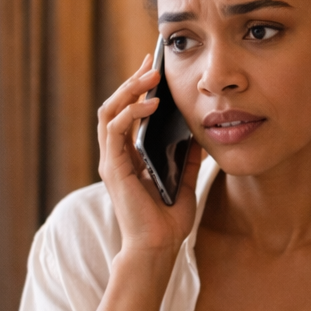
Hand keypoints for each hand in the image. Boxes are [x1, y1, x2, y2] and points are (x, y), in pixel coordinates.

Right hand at [96, 54, 206, 257]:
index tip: (155, 67)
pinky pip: (115, 129)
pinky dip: (130, 112)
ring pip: (110, 111)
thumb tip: (200, 134)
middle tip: (151, 60)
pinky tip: (150, 103)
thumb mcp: (185, 181)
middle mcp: (117, 155)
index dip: (139, 89)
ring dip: (129, 89)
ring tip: (150, 74)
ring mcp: (112, 160)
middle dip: (132, 80)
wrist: (158, 249)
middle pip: (116, 105)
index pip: (129, 113)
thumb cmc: (168, 222)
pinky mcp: (113, 167)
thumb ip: (189, 158)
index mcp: (130, 156)